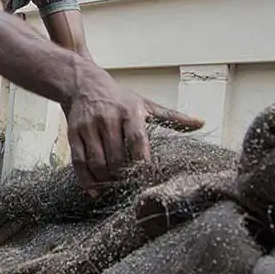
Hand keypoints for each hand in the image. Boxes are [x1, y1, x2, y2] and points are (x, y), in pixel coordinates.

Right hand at [65, 67, 203, 194]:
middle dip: (124, 175)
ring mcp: (89, 127)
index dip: (142, 161)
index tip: (148, 177)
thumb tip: (201, 123)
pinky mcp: (73, 134)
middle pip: (117, 156)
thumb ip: (172, 117)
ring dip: (106, 180)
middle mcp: (108, 118)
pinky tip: (95, 190)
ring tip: (114, 187)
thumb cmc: (118, 97)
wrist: (82, 84)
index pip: (138, 140)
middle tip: (130, 185)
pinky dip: (87, 180)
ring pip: (98, 162)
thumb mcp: (146, 104)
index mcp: (129, 111)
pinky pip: (79, 162)